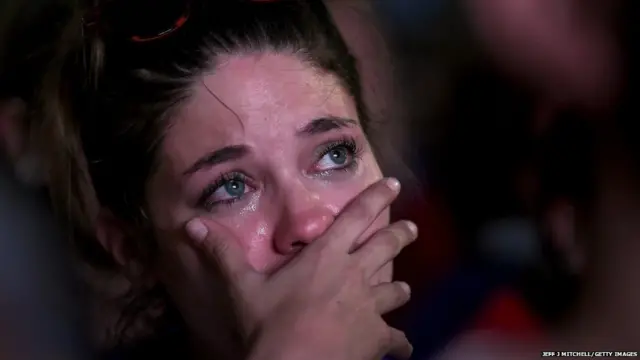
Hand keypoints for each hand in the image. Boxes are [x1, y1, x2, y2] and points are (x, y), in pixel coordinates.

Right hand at [185, 178, 416, 359]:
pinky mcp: (377, 338)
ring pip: (395, 290)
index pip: (358, 216)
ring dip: (398, 288)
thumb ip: (220, 253)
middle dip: (401, 235)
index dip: (377, 197)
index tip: (394, 184)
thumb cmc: (269, 325)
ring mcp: (370, 307)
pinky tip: (403, 348)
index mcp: (327, 256)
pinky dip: (399, 343)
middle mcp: (355, 275)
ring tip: (403, 288)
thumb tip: (190, 223)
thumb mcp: (242, 287)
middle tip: (413, 228)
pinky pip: (396, 339)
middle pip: (386, 246)